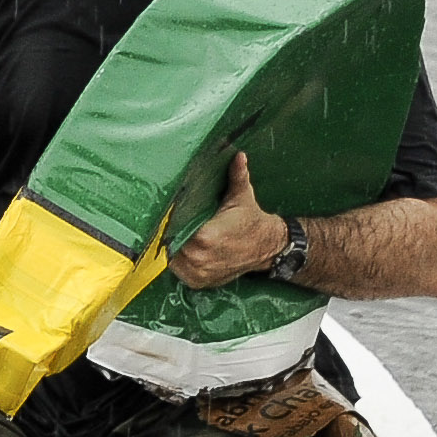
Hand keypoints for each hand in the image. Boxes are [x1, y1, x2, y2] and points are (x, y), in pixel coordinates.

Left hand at [168, 152, 286, 289]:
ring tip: (178, 234)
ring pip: (171, 258)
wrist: (268, 247)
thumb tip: (237, 154)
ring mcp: (199, 273)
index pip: (175, 227)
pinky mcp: (199, 282)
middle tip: (171, 221)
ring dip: (173, 247)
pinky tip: (184, 248)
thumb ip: (236, 174)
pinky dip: (179, 261)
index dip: (170, 220)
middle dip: (171, 232)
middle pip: (170, 242)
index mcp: (207, 236)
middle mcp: (200, 257)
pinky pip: (178, 272)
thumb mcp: (242, 195)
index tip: (168, 211)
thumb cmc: (252, 221)